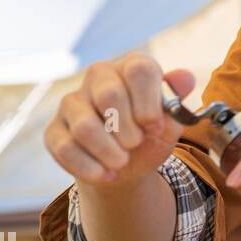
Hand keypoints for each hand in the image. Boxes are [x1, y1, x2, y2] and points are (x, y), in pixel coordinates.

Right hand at [44, 52, 195, 190]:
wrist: (127, 164)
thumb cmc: (150, 134)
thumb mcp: (171, 121)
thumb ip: (176, 101)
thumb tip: (185, 77)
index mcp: (131, 67)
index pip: (139, 69)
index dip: (149, 102)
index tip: (155, 126)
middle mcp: (99, 76)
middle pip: (109, 94)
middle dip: (127, 128)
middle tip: (136, 144)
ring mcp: (72, 102)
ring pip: (85, 125)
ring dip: (108, 151)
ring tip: (122, 162)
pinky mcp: (55, 129)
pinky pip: (65, 148)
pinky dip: (90, 167)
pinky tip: (107, 174)